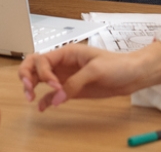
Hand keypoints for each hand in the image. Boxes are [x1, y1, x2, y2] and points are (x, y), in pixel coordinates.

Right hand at [18, 41, 160, 111]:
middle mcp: (63, 64)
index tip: (56, 86)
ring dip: (31, 87)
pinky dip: (44, 100)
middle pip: (35, 66)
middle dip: (26, 76)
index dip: (44, 73)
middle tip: (28, 90)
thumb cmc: (117, 65)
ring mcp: (65, 77)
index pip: (42, 60)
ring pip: (40, 80)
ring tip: (31, 99)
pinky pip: (52, 94)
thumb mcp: (96, 70)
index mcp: (67, 53)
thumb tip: (56, 97)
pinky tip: (41, 107)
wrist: (133, 75)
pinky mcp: (71, 89)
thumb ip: (75, 83)